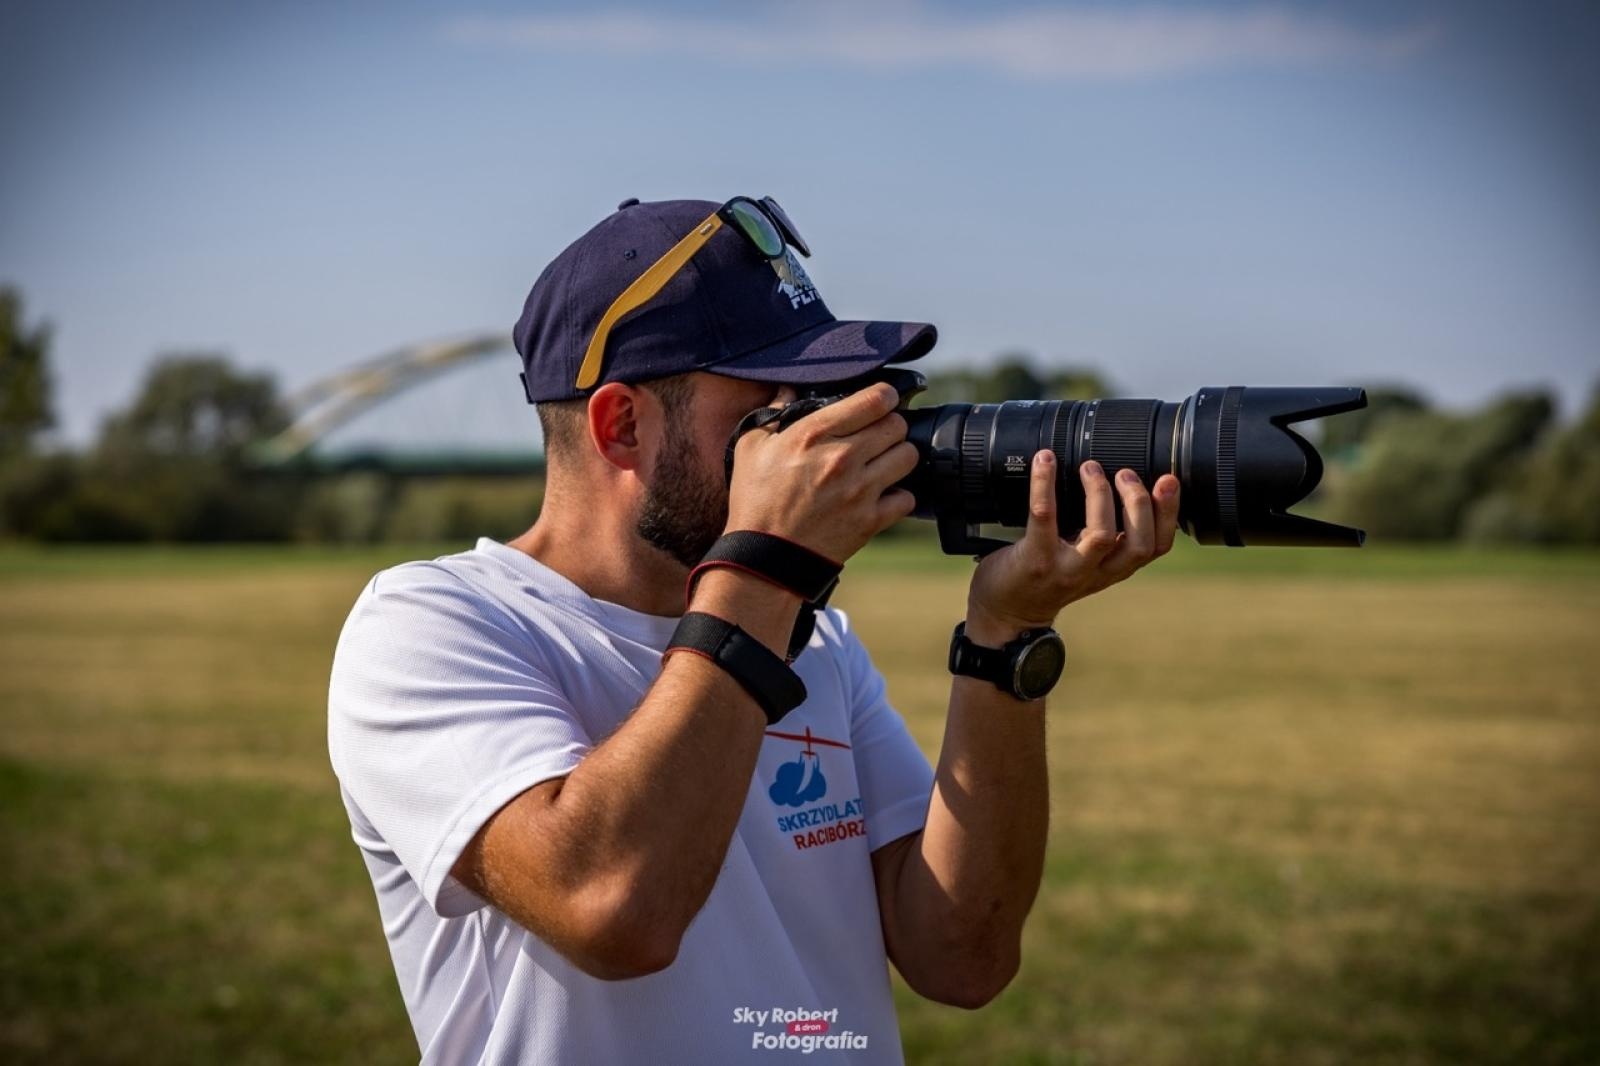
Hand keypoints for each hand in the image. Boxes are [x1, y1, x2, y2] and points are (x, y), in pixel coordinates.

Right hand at [723, 382, 918, 562]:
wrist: (765, 559)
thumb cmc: (756, 502)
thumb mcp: (751, 449)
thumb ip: (772, 414)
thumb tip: (786, 390)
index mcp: (814, 434)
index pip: (875, 399)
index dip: (884, 395)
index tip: (881, 401)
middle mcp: (842, 458)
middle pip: (897, 425)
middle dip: (890, 426)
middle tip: (877, 435)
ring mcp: (860, 491)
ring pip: (908, 457)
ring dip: (898, 457)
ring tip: (882, 463)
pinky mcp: (870, 520)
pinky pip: (907, 498)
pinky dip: (898, 497)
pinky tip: (881, 496)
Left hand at [966, 454, 1179, 637]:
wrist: (1007, 613)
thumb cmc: (1046, 578)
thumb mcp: (1085, 562)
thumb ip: (1105, 536)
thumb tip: (1121, 482)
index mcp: (1113, 568)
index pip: (1157, 547)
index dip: (1169, 514)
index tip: (1168, 481)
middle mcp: (1096, 572)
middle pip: (1139, 544)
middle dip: (1139, 503)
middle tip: (1125, 473)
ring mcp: (1066, 569)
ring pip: (1101, 536)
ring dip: (1100, 495)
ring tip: (1090, 467)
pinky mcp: (1035, 560)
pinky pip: (1044, 516)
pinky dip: (1045, 484)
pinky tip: (1045, 461)